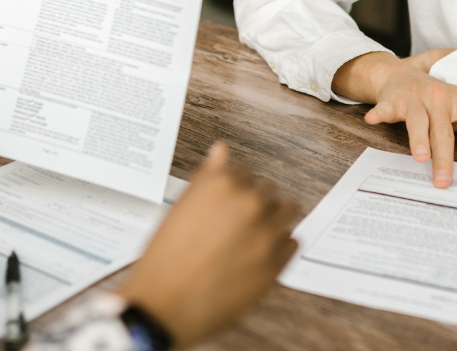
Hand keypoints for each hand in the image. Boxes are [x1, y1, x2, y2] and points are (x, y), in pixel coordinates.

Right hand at [117, 143, 298, 348]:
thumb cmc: (166, 259)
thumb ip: (207, 177)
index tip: (229, 201)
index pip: (245, 171)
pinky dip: (279, 245)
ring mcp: (266, 233)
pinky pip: (292, 242)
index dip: (236, 188)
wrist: (164, 305)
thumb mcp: (180, 208)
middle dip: (255, 202)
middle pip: (269, 189)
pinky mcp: (276, 263)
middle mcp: (249, 203)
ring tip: (253, 235)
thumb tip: (221, 151)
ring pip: (288, 210)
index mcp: (223, 184)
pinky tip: (258, 254)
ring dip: (275, 218)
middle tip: (237, 223)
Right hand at [333, 53, 456, 188]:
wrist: (403, 75)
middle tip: (444, 181)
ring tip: (419, 158)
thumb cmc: (441, 100)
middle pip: (442, 130)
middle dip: (444, 156)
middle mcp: (439, 97)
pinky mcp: (392, 101)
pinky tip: (374, 120)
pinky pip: (386, 108)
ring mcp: (415, 98)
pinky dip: (380, 113)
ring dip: (417, 138)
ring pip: (417, 121)